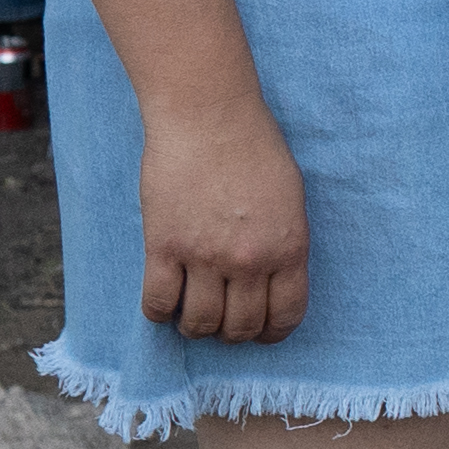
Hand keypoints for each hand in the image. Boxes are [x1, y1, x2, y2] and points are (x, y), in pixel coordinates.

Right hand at [142, 94, 311, 342]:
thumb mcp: (291, 197)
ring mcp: (205, 256)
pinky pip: (158, 302)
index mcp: (288, 248)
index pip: (285, 315)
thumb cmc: (254, 146)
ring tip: (192, 314)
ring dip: (196, 327)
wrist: (207, 115)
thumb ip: (284, 242)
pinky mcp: (164, 246)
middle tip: (223, 322)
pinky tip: (164, 303)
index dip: (272, 333)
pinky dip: (159, 313)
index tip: (262, 334)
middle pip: (240, 327)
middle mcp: (249, 260)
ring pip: (200, 323)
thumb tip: (272, 278)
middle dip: (233, 333)